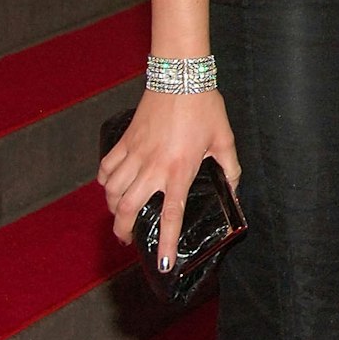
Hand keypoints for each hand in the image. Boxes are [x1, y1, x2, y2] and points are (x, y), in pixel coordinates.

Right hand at [98, 89, 240, 275]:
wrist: (179, 75)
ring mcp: (135, 154)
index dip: (167, 244)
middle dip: (123, 230)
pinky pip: (106, 168)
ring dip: (113, 208)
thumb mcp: (224, 140)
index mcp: (180, 170)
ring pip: (112, 192)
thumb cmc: (204, 106)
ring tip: (119, 215)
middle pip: (127, 209)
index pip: (171, 216)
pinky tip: (111, 186)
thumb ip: (230, 169)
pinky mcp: (125, 140)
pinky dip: (105, 182)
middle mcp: (153, 167)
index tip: (163, 265)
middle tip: (127, 239)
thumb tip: (233, 191)